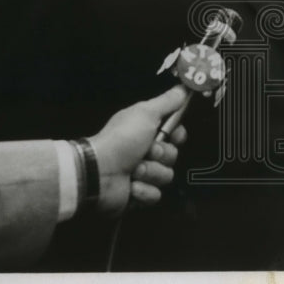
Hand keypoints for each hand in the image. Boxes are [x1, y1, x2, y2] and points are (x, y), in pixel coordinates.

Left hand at [88, 86, 187, 216]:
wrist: (99, 172)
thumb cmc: (122, 139)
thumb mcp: (146, 112)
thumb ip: (168, 101)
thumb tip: (184, 88)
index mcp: (146, 131)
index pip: (175, 134)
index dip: (178, 135)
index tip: (174, 135)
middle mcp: (145, 152)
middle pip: (173, 155)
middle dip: (161, 155)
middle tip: (146, 152)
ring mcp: (141, 174)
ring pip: (166, 176)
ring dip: (150, 172)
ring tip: (134, 170)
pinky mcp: (138, 195)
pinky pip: (155, 195)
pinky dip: (143, 190)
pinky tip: (131, 185)